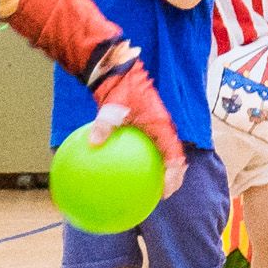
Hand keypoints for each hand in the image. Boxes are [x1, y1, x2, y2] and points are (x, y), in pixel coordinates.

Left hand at [84, 63, 187, 194]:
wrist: (121, 73)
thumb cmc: (120, 88)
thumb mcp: (111, 106)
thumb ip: (104, 125)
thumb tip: (92, 142)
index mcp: (161, 125)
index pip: (175, 155)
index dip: (174, 175)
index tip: (166, 190)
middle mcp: (163, 128)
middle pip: (176, 158)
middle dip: (174, 177)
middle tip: (164, 194)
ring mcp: (157, 128)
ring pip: (167, 153)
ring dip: (165, 170)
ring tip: (152, 188)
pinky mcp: (148, 127)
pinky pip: (152, 148)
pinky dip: (147, 160)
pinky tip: (128, 171)